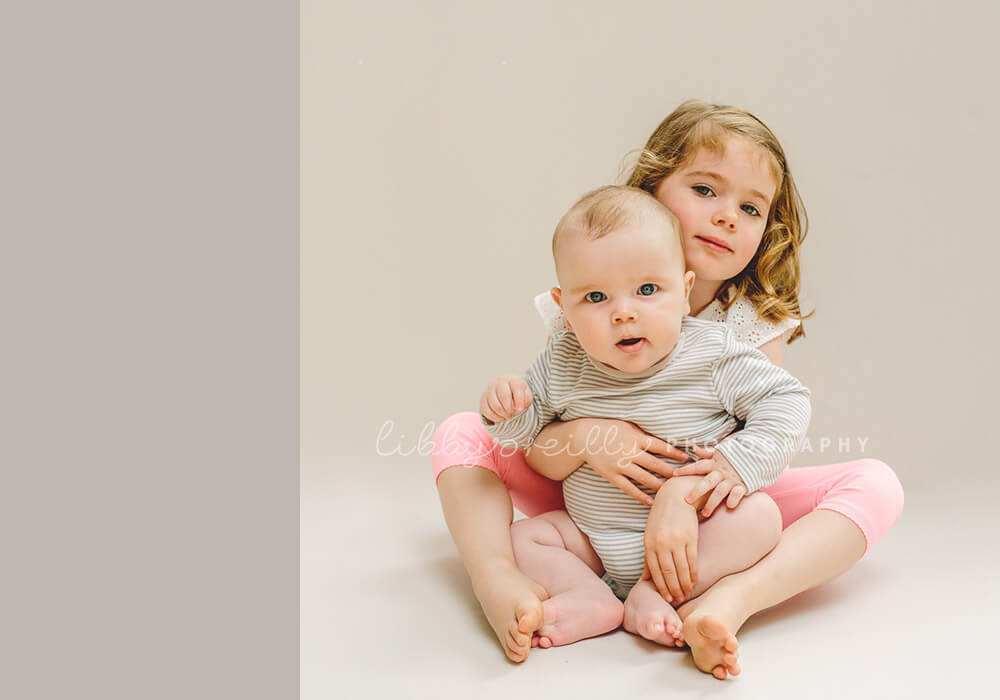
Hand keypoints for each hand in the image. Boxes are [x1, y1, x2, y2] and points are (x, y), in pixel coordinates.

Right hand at [480, 375, 531, 423]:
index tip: (520, 409)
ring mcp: (489, 390)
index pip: (516, 387)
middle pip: (504, 396)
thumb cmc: (517, 395)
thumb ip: (525, 399)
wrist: (505, 392)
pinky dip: (495, 417)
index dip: (519, 400)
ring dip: (503, 414)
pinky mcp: (483, 399)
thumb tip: (518, 408)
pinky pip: (487, 411)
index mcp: (512, 380)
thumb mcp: (525, 395)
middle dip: (509, 408)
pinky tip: (501, 417)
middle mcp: (499, 382)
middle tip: (512, 413)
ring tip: (508, 416)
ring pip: (495, 405)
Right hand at [578, 419, 713, 506]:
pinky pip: (629, 488)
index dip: (675, 453)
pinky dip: (641, 496)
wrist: (584, 437)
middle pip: (656, 464)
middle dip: (672, 471)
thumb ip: (643, 434)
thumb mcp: (628, 426)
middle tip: (685, 478)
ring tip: (672, 491)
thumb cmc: (608, 429)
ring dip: (660, 485)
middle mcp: (630, 452)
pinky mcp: (612, 475)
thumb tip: (663, 439)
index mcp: (636, 438)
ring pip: (645, 478)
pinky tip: (651, 502)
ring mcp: (621, 465)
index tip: (688, 458)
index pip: (661, 446)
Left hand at [641, 488, 698, 602]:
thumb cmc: (661, 518)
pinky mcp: (689, 537)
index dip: (662, 587)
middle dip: (673, 589)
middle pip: (668, 573)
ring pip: (681, 569)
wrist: (676, 496)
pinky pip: (692, 560)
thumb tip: (645, 578)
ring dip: (685, 584)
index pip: (655, 572)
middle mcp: (661, 544)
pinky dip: (693, 573)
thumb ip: (648, 557)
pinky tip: (694, 581)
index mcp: (649, 544)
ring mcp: (676, 541)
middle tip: (678, 600)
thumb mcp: (650, 536)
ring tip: (687, 594)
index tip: (667, 598)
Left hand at [671, 450, 747, 517]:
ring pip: (720, 491)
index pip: (698, 466)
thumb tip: (694, 449)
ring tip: (705, 514)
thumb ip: (707, 452)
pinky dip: (734, 499)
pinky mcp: (745, 484)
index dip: (686, 470)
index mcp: (715, 463)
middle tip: (687, 500)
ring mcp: (733, 479)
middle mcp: (722, 472)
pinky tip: (729, 507)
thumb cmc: (737, 453)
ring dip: (712, 503)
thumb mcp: (721, 451)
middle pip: (707, 482)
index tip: (674, 474)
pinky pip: (739, 493)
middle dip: (696, 491)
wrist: (758, 451)